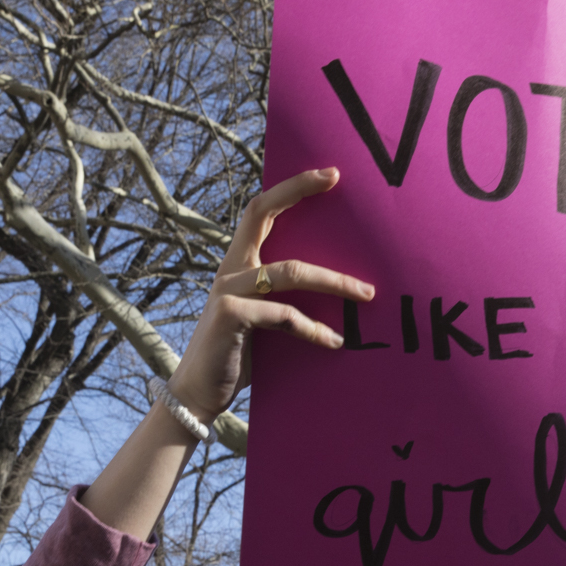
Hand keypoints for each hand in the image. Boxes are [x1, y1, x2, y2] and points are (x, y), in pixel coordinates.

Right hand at [168, 167, 373, 418]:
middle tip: (337, 180)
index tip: (327, 173)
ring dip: (334, 281)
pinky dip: (313, 330)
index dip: (290, 188)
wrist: (198, 392)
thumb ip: (285, 298)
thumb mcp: (263, 318)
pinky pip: (285, 316)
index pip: (260, 211)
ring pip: (290, 272)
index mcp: (238, 264)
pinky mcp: (231, 316)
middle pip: (261, 214)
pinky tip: (335, 342)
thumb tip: (337, 288)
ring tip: (367, 294)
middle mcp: (231, 269)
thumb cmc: (238, 355)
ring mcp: (228, 290)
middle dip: (298, 191)